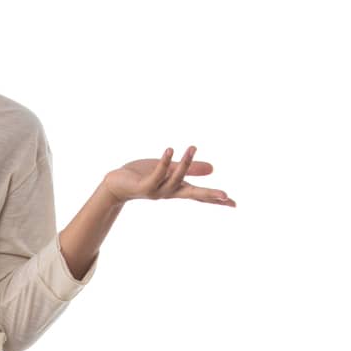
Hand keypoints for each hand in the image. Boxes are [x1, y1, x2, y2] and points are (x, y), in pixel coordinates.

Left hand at [102, 147, 234, 206]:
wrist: (116, 183)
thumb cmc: (143, 176)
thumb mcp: (170, 170)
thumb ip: (190, 169)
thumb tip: (213, 169)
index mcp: (177, 188)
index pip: (200, 195)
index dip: (216, 199)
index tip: (234, 204)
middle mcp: (169, 192)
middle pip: (193, 195)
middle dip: (209, 195)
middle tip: (225, 196)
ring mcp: (157, 191)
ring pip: (175, 179)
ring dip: (185, 163)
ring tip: (192, 147)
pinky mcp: (144, 187)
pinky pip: (157, 174)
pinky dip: (164, 162)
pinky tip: (170, 150)